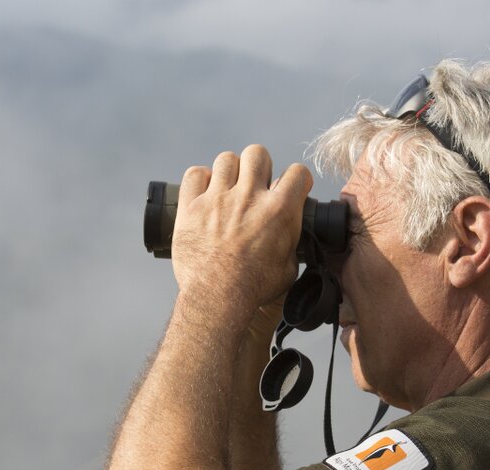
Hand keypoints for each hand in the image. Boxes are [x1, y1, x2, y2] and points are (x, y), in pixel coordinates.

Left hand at [171, 145, 312, 315]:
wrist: (218, 297)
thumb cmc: (254, 288)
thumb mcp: (288, 269)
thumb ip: (290, 244)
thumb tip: (290, 237)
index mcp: (279, 210)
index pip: (297, 172)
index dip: (295, 179)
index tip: (289, 188)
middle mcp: (250, 197)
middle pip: (258, 153)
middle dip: (259, 167)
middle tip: (254, 186)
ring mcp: (218, 198)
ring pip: (226, 159)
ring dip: (229, 172)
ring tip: (227, 190)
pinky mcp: (191, 206)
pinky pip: (194, 174)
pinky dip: (199, 180)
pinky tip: (203, 194)